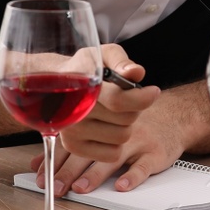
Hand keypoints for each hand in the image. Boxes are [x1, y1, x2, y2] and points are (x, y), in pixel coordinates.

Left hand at [34, 86, 196, 196]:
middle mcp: (115, 132)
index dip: (55, 161)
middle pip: (89, 152)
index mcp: (99, 125)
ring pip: (114, 158)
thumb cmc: (132, 124)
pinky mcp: (155, 152)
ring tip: (81, 188)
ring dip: (96, 174)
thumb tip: (38, 162)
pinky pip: (144, 165)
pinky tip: (122, 186)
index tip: (41, 180)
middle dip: (69, 171)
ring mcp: (136, 141)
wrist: (174, 115)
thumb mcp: (101, 127)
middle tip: (56, 188)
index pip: (72, 143)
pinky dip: (133, 176)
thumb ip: (70, 143)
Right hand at [54, 44, 160, 163]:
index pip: (120, 101)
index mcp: (83, 89)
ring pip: (122, 137)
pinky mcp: (73, 147)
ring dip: (125, 125)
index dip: (143, 98)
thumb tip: (137, 72)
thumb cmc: (85, 68)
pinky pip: (112, 154)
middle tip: (123, 99)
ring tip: (112, 112)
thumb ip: (121, 61)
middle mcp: (75, 112)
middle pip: (128, 119)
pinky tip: (107, 127)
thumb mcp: (103, 55)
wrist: (55, 83)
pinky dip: (116, 143)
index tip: (154, 91)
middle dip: (133, 107)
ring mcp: (73, 131)